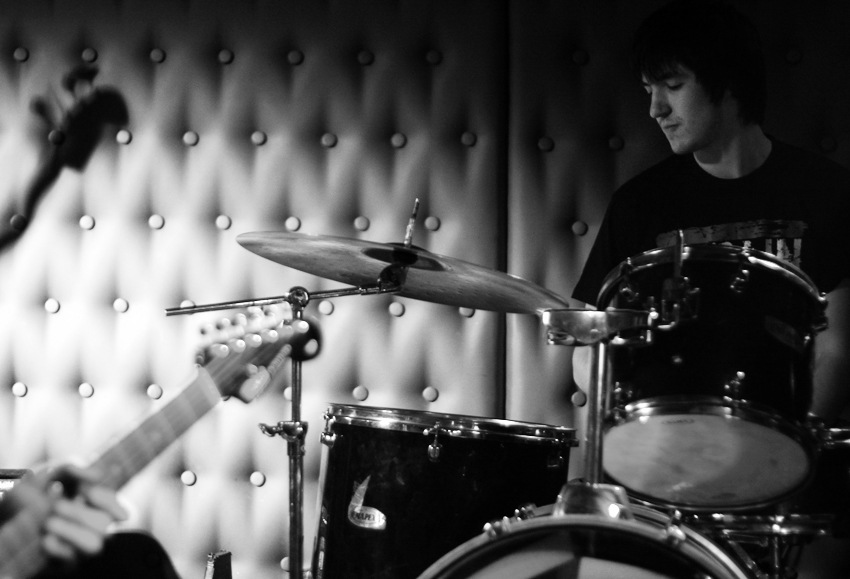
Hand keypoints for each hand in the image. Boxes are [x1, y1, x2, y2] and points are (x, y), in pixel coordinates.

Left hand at [12, 464, 127, 566]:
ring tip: (49, 523)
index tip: (86, 493)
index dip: (110, 502)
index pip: (120, 508)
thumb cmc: (37, 491)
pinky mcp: (68, 563)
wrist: (11, 514)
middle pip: (104, 524)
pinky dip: (57, 546)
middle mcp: (95, 528)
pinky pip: (71, 559)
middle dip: (79, 514)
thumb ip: (74, 469)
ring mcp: (83, 546)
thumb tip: (98, 475)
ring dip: (70, 531)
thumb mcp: (52, 474)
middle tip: (57, 507)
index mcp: (98, 505)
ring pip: (94, 544)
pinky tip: (44, 538)